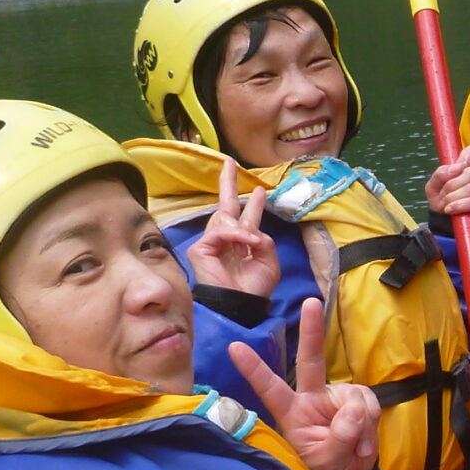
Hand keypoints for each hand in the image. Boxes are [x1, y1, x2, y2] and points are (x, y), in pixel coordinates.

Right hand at [186, 157, 278, 297]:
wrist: (241, 307)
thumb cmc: (253, 290)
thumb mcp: (269, 263)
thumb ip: (264, 242)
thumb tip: (254, 231)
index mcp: (242, 244)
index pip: (246, 219)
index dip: (253, 204)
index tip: (260, 190)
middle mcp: (226, 241)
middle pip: (224, 206)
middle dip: (227, 183)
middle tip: (230, 162)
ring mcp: (211, 244)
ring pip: (224, 218)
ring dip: (243, 227)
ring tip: (252, 243)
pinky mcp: (201, 250)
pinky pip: (220, 233)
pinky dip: (236, 236)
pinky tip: (247, 244)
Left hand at [228, 299, 377, 469]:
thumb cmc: (327, 467)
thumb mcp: (329, 459)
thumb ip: (340, 436)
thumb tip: (355, 408)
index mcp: (291, 411)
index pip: (270, 388)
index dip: (254, 369)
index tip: (234, 347)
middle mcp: (311, 397)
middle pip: (311, 360)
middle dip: (312, 330)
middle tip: (311, 302)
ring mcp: (336, 396)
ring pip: (355, 397)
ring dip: (362, 424)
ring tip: (357, 447)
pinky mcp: (358, 399)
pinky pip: (370, 404)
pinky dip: (372, 425)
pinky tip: (365, 441)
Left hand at [425, 144, 469, 222]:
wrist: (447, 222)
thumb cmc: (443, 201)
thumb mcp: (434, 186)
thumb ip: (440, 173)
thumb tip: (455, 168)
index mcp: (469, 167)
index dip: (465, 157)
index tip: (455, 169)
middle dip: (451, 186)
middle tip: (444, 196)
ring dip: (454, 198)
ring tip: (447, 205)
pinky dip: (460, 205)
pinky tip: (452, 210)